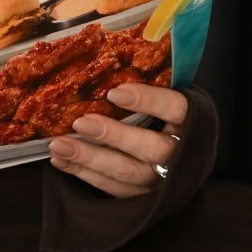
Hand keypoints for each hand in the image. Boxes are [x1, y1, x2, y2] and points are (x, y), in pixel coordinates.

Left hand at [46, 81, 189, 198]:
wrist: (183, 158)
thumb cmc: (166, 116)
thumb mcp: (168, 97)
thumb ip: (150, 82)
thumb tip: (106, 53)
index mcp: (191, 121)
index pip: (176, 109)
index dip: (149, 101)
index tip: (115, 92)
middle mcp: (180, 154)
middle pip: (151, 148)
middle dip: (114, 136)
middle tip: (81, 123)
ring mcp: (162, 180)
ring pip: (128, 172)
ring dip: (90, 159)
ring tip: (59, 145)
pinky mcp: (143, 197)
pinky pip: (113, 188)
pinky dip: (85, 174)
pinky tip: (61, 161)